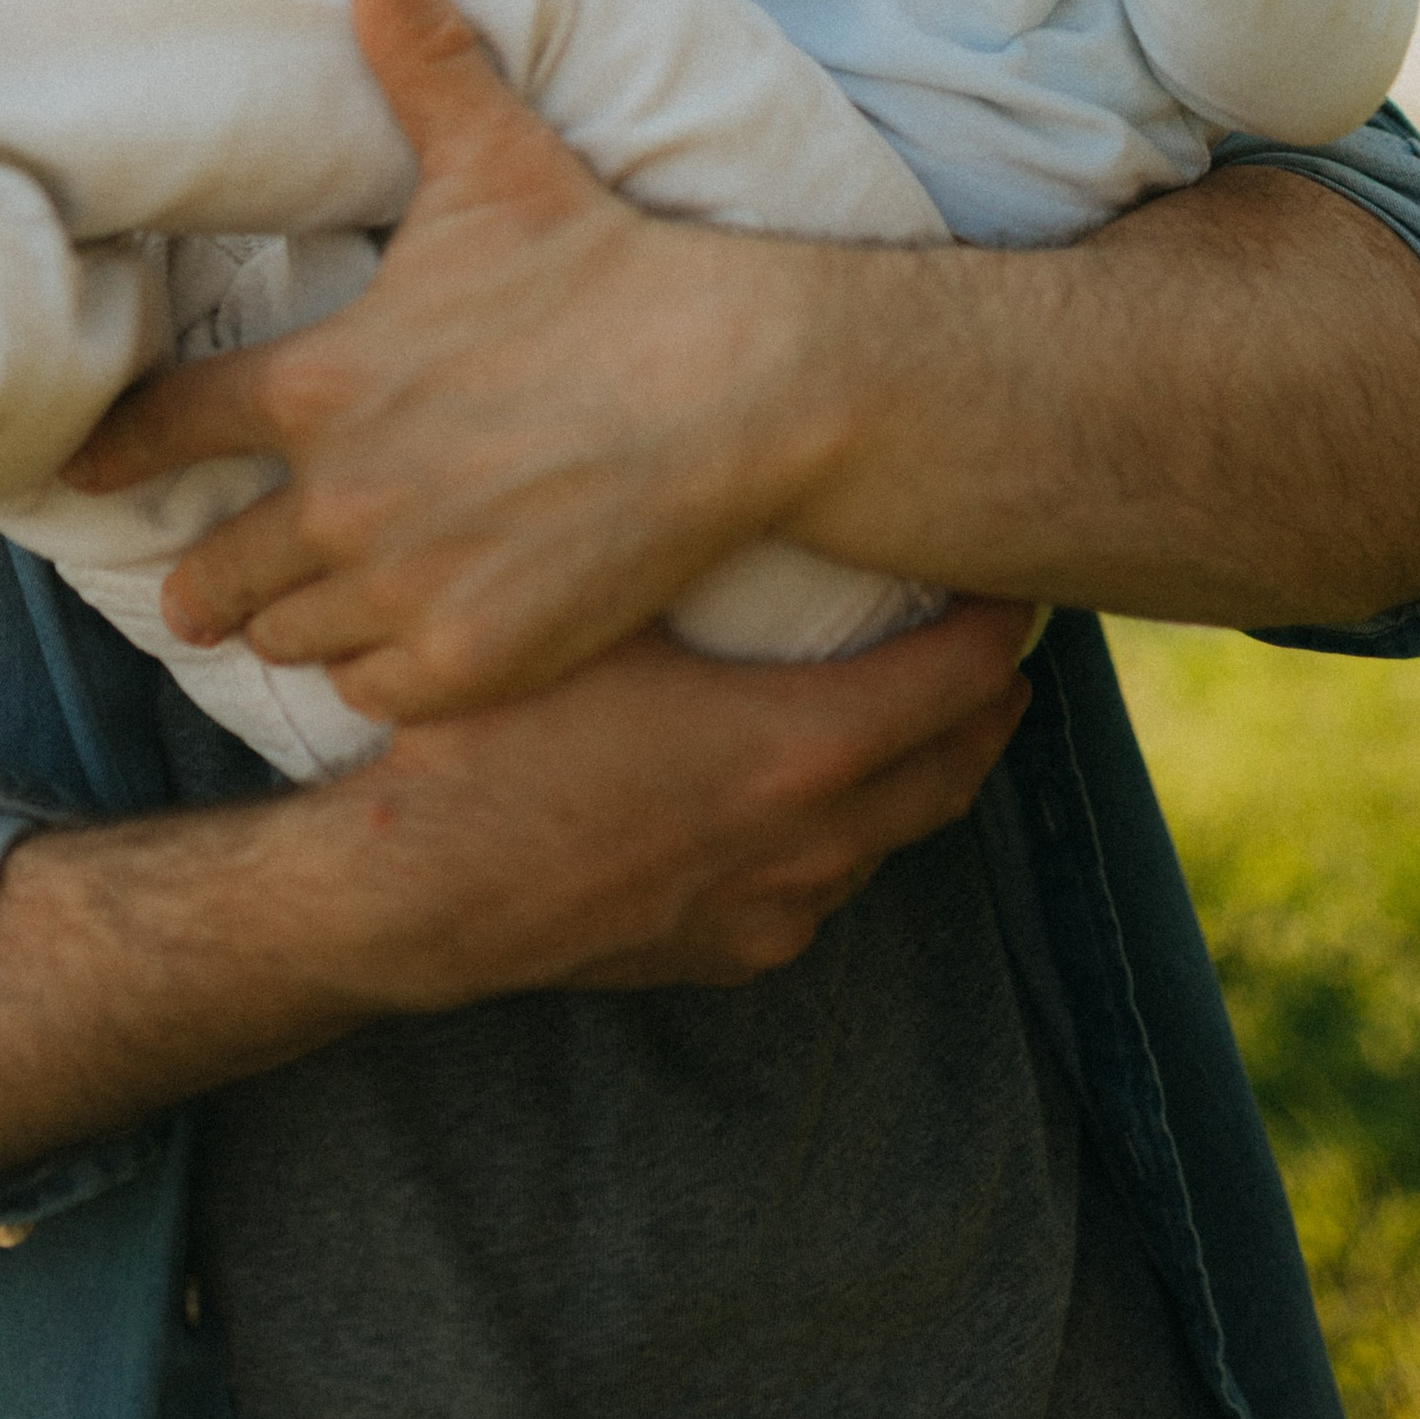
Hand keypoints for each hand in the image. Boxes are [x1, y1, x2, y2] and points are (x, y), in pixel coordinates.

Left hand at [70, 0, 835, 718]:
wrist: (743, 388)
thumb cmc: (610, 270)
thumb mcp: (501, 159)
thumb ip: (422, 55)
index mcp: (322, 384)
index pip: (164, 432)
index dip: (113, 452)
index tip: (80, 470)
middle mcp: (343, 498)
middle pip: (208, 573)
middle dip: (204, 569)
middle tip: (208, 567)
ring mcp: (405, 589)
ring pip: (283, 637)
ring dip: (288, 618)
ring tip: (302, 600)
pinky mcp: (471, 663)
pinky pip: (370, 692)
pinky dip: (373, 670)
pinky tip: (396, 636)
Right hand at [349, 611, 1035, 1004]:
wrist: (411, 891)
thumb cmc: (493, 738)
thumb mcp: (595, 621)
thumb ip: (680, 558)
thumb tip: (731, 467)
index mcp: (797, 750)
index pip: (959, 682)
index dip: (999, 626)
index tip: (1008, 582)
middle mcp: (810, 842)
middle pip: (955, 768)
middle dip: (988, 702)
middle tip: (993, 641)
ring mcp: (772, 909)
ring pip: (890, 835)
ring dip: (916, 770)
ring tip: (911, 706)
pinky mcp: (725, 951)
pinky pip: (820, 887)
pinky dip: (841, 834)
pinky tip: (805, 791)